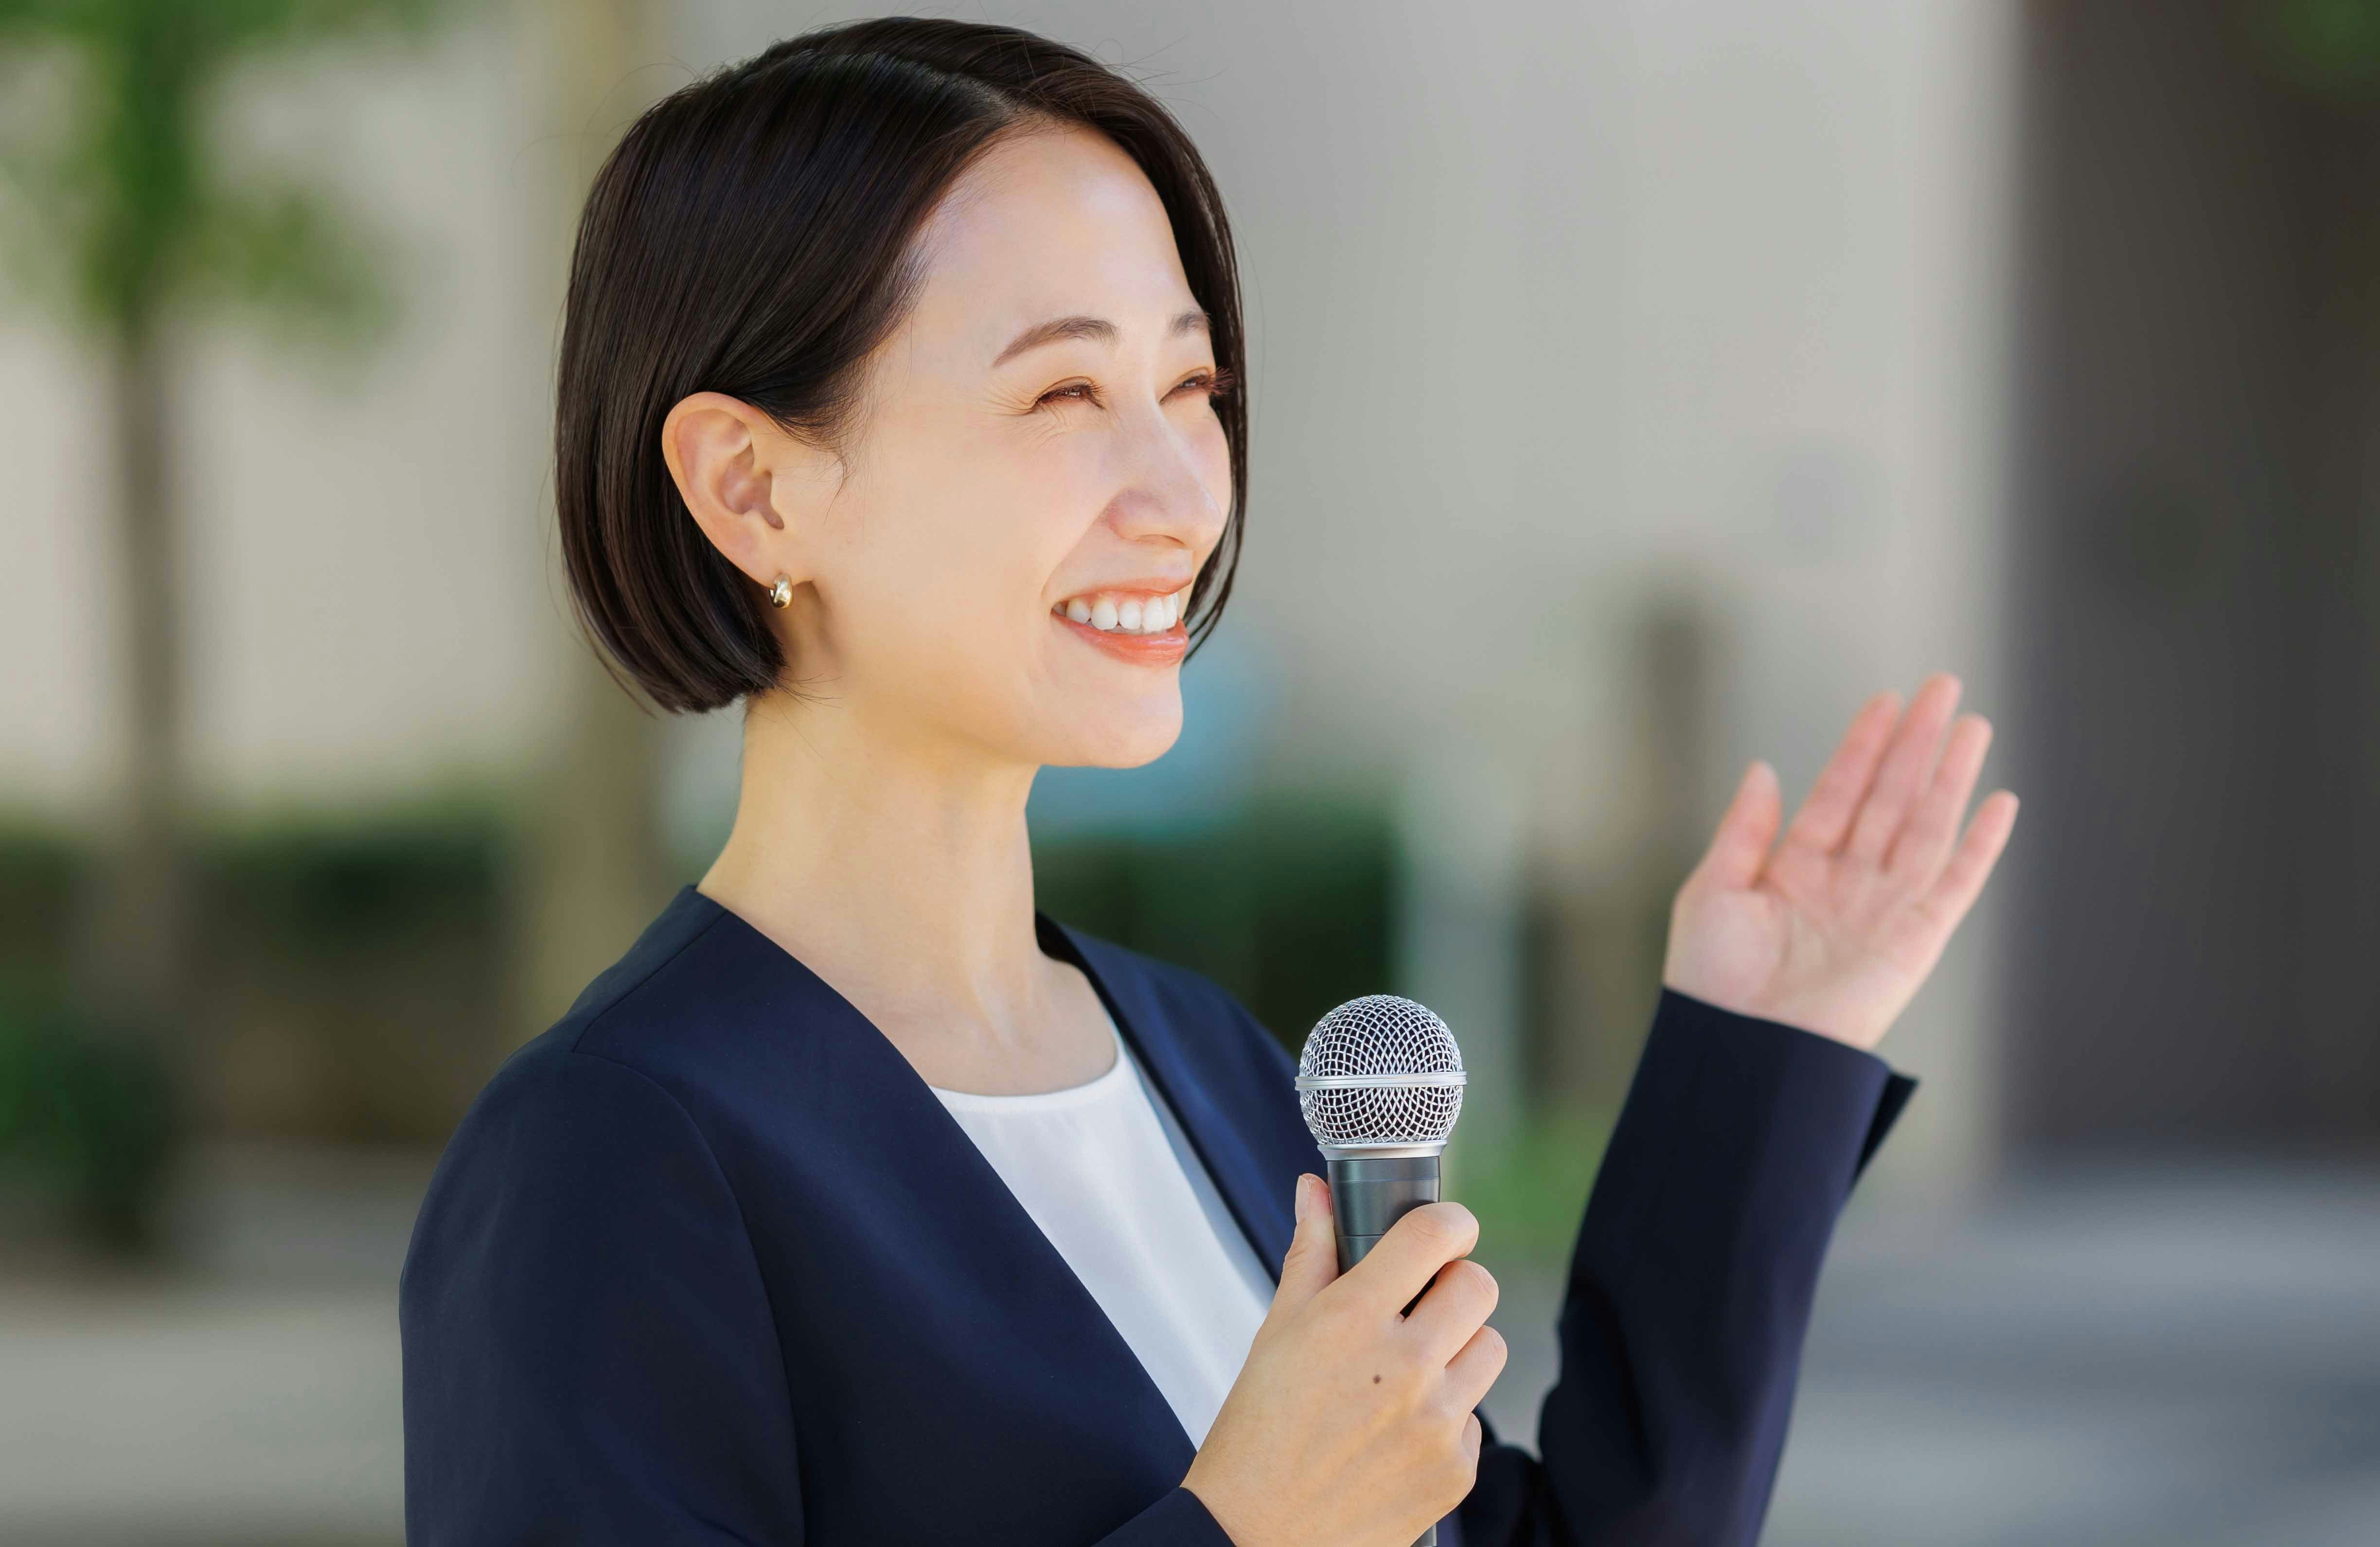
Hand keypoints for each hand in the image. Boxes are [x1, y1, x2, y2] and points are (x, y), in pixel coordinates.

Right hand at [1182, 1176, 1504, 1546]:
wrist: (1254, 1536)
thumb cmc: (1257, 1433)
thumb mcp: (1277, 1331)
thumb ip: (1310, 1253)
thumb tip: (1315, 1192)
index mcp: (1353, 1318)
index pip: (1437, 1234)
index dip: (1449, 1223)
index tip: (1442, 1232)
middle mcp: (1404, 1365)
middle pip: (1480, 1285)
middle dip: (1453, 1287)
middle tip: (1419, 1307)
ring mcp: (1437, 1421)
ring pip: (1491, 1347)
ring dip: (1459, 1350)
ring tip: (1409, 1372)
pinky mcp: (1456, 1470)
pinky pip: (1478, 1416)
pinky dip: (1449, 1417)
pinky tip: (1401, 1430)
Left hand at [1662, 671, 2018, 1050]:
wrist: (1742, 1047)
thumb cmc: (1713, 981)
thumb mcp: (1713, 891)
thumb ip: (1743, 830)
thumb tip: (1764, 769)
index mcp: (1795, 868)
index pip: (1840, 790)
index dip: (1864, 745)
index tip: (1886, 700)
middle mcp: (1846, 882)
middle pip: (1890, 797)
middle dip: (1917, 743)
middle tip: (1944, 688)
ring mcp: (1884, 909)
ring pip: (1926, 826)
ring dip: (1951, 776)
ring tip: (1972, 725)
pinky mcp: (1916, 941)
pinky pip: (1955, 884)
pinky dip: (1980, 845)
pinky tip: (1999, 803)